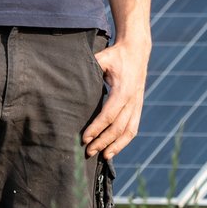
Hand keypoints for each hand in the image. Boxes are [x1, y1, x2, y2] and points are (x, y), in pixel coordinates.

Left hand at [82, 36, 148, 159]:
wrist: (137, 50)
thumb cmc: (115, 55)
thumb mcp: (102, 58)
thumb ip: (89, 69)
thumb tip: (68, 77)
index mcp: (123, 90)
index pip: (109, 115)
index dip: (96, 128)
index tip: (84, 138)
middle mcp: (133, 99)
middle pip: (118, 127)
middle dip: (103, 141)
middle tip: (88, 151)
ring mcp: (137, 104)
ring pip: (129, 131)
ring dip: (116, 146)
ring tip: (102, 156)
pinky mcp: (138, 107)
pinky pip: (133, 128)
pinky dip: (124, 141)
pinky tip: (113, 149)